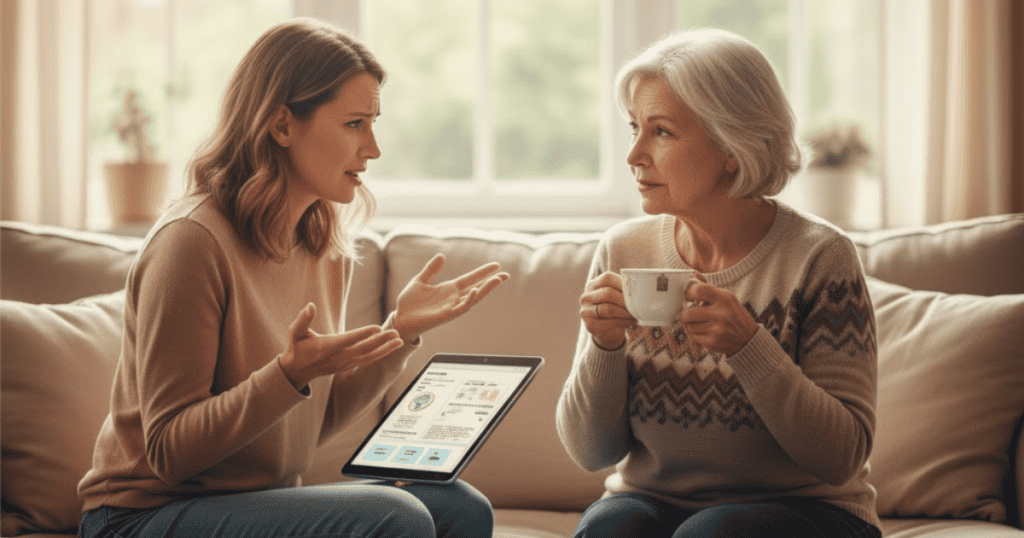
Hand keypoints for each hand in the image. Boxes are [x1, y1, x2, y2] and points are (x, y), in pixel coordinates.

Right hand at [278, 303, 404, 390]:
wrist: (297, 371)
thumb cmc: (297, 347)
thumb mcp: (295, 332)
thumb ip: (303, 319)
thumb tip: (311, 306)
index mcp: (325, 348)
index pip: (346, 340)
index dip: (362, 335)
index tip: (377, 328)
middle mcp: (337, 358)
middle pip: (362, 350)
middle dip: (380, 342)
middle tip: (395, 332)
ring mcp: (344, 364)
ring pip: (368, 357)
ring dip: (385, 349)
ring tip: (400, 341)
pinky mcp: (348, 367)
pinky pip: (367, 361)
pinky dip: (381, 354)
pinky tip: (392, 347)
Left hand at [393, 254, 509, 341]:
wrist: (400, 319)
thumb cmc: (408, 303)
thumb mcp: (419, 281)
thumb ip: (431, 270)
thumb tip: (442, 256)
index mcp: (448, 289)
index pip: (470, 279)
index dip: (483, 272)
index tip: (496, 265)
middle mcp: (453, 298)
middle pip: (477, 288)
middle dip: (491, 282)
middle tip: (506, 275)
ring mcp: (451, 307)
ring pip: (473, 298)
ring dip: (485, 289)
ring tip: (497, 280)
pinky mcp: (446, 315)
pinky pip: (460, 308)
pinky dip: (468, 300)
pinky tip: (474, 291)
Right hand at [579, 271, 635, 350]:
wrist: (605, 330)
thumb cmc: (614, 308)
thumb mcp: (615, 296)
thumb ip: (623, 291)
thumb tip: (641, 291)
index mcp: (593, 285)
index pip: (607, 278)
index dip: (623, 283)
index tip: (636, 290)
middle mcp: (586, 297)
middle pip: (607, 293)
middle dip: (625, 300)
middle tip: (638, 304)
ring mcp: (586, 311)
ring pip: (608, 309)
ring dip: (625, 312)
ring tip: (636, 314)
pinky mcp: (590, 325)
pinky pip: (609, 322)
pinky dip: (623, 321)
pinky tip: (631, 321)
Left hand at [680, 274, 757, 355]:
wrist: (748, 339)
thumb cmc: (733, 315)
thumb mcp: (727, 298)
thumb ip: (708, 288)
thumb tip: (693, 274)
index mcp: (725, 299)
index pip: (699, 290)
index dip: (688, 292)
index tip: (687, 296)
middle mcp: (721, 314)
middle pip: (687, 313)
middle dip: (687, 314)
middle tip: (691, 313)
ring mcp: (717, 330)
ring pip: (689, 326)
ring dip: (692, 324)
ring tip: (704, 323)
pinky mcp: (713, 342)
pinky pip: (693, 336)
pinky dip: (697, 334)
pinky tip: (708, 332)